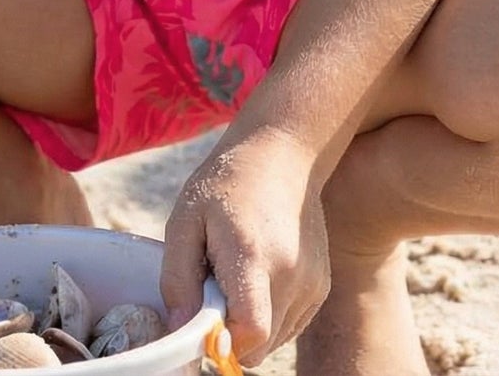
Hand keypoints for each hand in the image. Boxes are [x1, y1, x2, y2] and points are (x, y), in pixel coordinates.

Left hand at [159, 127, 328, 364]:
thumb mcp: (184, 220)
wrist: (281, 154)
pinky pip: (290, 325)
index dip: (222, 341)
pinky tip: (257, 278)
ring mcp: (312, 282)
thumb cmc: (225, 183)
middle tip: (213, 291)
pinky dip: (270, 316)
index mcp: (253, 256)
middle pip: (261, 345)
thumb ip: (177, 279)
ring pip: (276, 340)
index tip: (203, 320)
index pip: (250, 330)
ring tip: (236, 278)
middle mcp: (291, 274)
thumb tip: (180, 330)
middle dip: (230, 335)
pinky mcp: (321, 286)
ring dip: (250, 327)